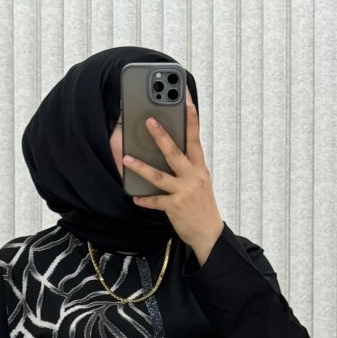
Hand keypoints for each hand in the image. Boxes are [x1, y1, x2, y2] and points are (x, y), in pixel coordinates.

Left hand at [122, 102, 224, 258]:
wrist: (209, 234)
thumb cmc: (203, 206)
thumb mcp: (202, 183)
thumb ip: (190, 168)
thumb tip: (173, 154)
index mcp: (200, 169)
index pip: (196, 141)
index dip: (192, 122)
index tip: (188, 104)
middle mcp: (192, 178)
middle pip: (175, 153)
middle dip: (161, 136)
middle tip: (149, 122)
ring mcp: (183, 192)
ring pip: (159, 176)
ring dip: (141, 167)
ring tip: (127, 159)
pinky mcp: (174, 207)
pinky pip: (155, 201)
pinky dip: (145, 200)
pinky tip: (135, 197)